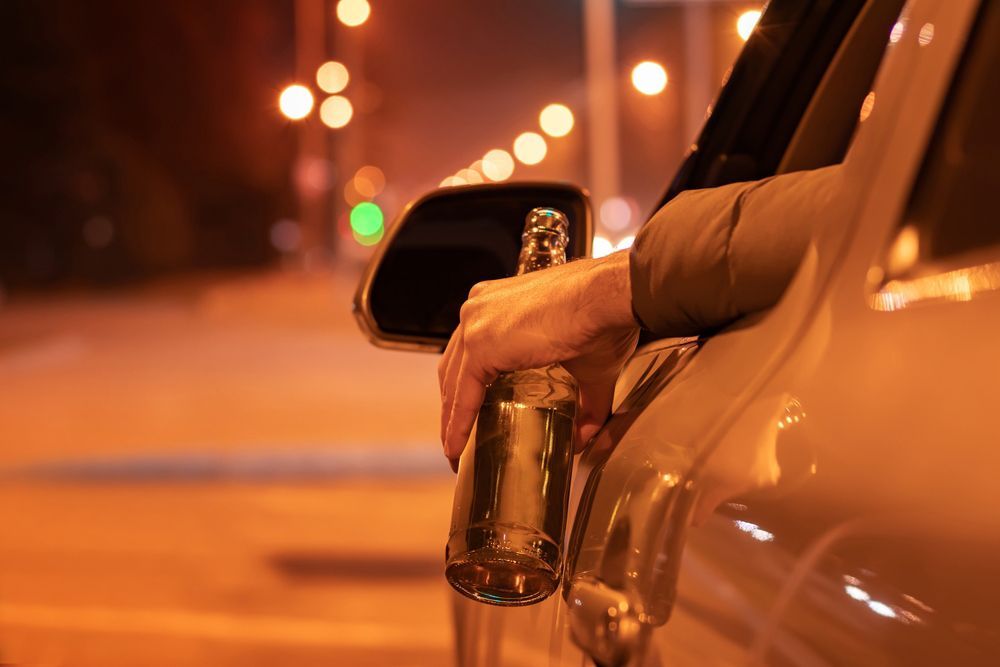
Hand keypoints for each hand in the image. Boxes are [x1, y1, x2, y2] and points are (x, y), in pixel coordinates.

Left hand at [438, 249, 638, 468]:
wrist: (608, 298)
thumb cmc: (603, 318)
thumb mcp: (586, 367)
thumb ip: (583, 403)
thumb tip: (584, 438)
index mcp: (498, 304)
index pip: (469, 352)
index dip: (464, 388)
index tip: (465, 418)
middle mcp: (479, 308)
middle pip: (454, 367)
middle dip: (453, 405)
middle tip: (458, 437)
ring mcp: (476, 322)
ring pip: (452, 381)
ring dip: (451, 418)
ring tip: (455, 450)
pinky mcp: (480, 344)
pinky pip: (463, 394)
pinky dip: (458, 423)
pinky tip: (457, 446)